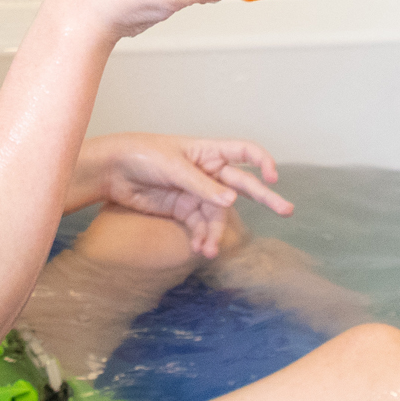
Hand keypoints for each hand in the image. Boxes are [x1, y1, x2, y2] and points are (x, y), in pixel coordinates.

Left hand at [77, 133, 291, 256]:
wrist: (112, 171)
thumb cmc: (142, 155)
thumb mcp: (173, 167)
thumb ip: (202, 185)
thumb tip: (231, 201)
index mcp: (208, 151)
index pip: (244, 152)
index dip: (262, 161)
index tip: (273, 177)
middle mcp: (208, 171)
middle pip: (242, 185)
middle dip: (265, 198)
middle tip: (287, 210)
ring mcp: (197, 192)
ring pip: (218, 214)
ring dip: (217, 232)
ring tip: (210, 249)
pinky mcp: (183, 210)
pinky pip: (200, 226)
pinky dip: (202, 237)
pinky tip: (200, 248)